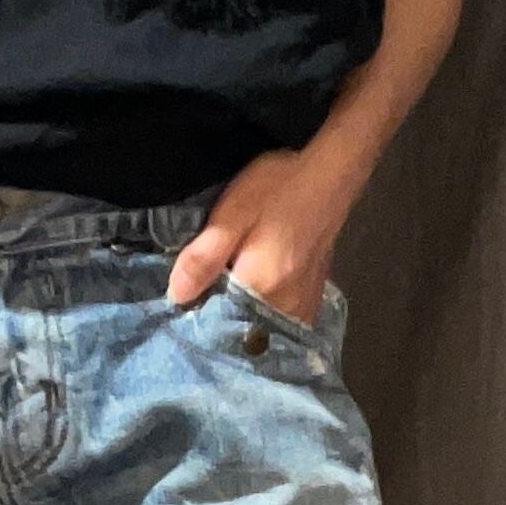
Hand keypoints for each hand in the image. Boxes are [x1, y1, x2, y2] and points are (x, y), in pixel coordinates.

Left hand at [166, 148, 350, 325]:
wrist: (329, 174)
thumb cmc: (278, 188)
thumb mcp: (232, 213)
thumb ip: (204, 257)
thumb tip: (176, 296)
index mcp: (262, 288)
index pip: (220, 325)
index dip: (198, 318)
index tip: (181, 309)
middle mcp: (287, 306)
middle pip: (243, 330)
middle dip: (218, 321)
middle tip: (198, 299)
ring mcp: (305, 304)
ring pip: (263, 328)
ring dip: (241, 320)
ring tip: (220, 298)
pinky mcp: (313, 296)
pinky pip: (281, 321)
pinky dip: (262, 315)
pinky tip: (249, 298)